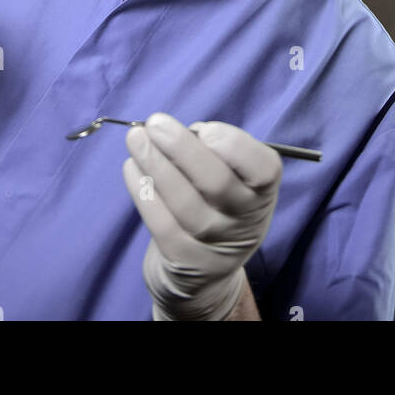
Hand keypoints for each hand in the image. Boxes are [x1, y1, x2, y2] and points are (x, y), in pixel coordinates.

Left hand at [123, 111, 282, 320]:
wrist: (206, 270)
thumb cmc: (217, 202)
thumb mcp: (232, 178)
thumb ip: (214, 153)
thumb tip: (176, 132)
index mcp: (262, 191)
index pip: (263, 168)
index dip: (233, 145)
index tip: (203, 128)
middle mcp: (246, 220)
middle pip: (216, 182)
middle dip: (182, 147)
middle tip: (155, 124)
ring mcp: (215, 244)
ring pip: (184, 202)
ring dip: (155, 164)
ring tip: (135, 138)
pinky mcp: (184, 260)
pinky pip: (161, 223)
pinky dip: (143, 191)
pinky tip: (131, 168)